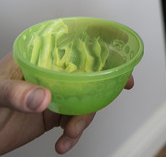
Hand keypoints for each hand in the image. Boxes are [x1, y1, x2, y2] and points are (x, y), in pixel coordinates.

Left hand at [0, 52, 133, 154]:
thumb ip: (17, 93)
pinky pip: (72, 122)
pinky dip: (73, 136)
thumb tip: (44, 97)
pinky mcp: (51, 116)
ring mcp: (52, 95)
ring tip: (72, 134)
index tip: (119, 56)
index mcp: (37, 58)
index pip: (73, 46)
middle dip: (105, 83)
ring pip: (84, 100)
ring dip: (84, 120)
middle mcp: (49, 74)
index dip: (100, 50)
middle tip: (121, 88)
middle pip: (87, 74)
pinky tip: (64, 145)